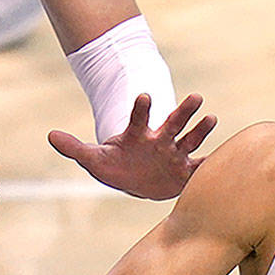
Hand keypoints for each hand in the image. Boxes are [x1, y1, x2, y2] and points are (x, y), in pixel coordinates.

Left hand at [48, 93, 217, 200]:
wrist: (136, 180)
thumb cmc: (115, 166)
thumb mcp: (93, 159)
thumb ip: (75, 148)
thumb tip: (50, 136)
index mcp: (138, 136)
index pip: (139, 118)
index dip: (141, 108)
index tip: (144, 94)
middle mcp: (160, 141)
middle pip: (173, 123)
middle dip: (183, 111)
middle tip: (196, 96)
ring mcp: (174, 154)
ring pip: (190, 140)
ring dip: (201, 130)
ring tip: (212, 117)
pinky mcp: (184, 170)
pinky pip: (200, 167)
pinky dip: (210, 165)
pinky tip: (224, 160)